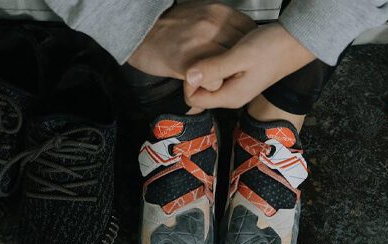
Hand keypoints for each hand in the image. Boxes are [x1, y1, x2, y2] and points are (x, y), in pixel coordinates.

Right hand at [127, 1, 256, 79]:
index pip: (250, 31)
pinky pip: (214, 81)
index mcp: (217, 12)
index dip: (248, 48)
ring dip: (227, 77)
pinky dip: (212, 86)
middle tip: (233, 73)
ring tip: (219, 80)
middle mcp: (212, 24)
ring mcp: (201, 42)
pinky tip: (204, 83)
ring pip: (231, 67)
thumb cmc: (167, 27)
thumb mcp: (198, 13)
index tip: (244, 57)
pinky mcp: (189, 62)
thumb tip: (239, 35)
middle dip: (241, 64)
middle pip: (244, 51)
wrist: (138, 33)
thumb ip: (220, 23)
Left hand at [183, 24, 315, 109]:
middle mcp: (232, 95)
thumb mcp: (240, 57)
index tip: (196, 61)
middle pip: (199, 91)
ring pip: (209, 80)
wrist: (296, 41)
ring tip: (216, 49)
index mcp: (231, 96)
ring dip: (206, 66)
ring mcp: (236, 85)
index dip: (189, 80)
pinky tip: (224, 49)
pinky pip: (218, 72)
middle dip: (196, 73)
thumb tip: (189, 76)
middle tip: (206, 53)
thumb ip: (214, 68)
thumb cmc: (273, 48)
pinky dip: (216, 61)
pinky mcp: (239, 75)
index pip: (193, 99)